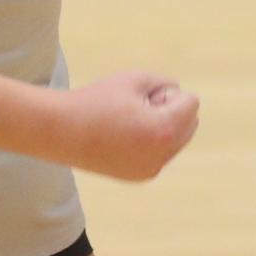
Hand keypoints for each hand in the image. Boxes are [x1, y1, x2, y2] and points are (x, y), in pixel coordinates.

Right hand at [61, 71, 199, 180]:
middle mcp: (163, 156)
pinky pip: (159, 154)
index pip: (191, 103)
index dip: (167, 92)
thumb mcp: (133, 78)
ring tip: (128, 121)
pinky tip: (122, 136)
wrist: (63, 130)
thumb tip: (178, 97)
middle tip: (135, 106)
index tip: (140, 95)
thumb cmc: (98, 99)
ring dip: (161, 126)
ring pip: (176, 140)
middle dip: (170, 110)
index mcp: (164, 130)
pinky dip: (149, 141)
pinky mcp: (140, 176)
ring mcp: (152, 169)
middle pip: (190, 124)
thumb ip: (163, 83)